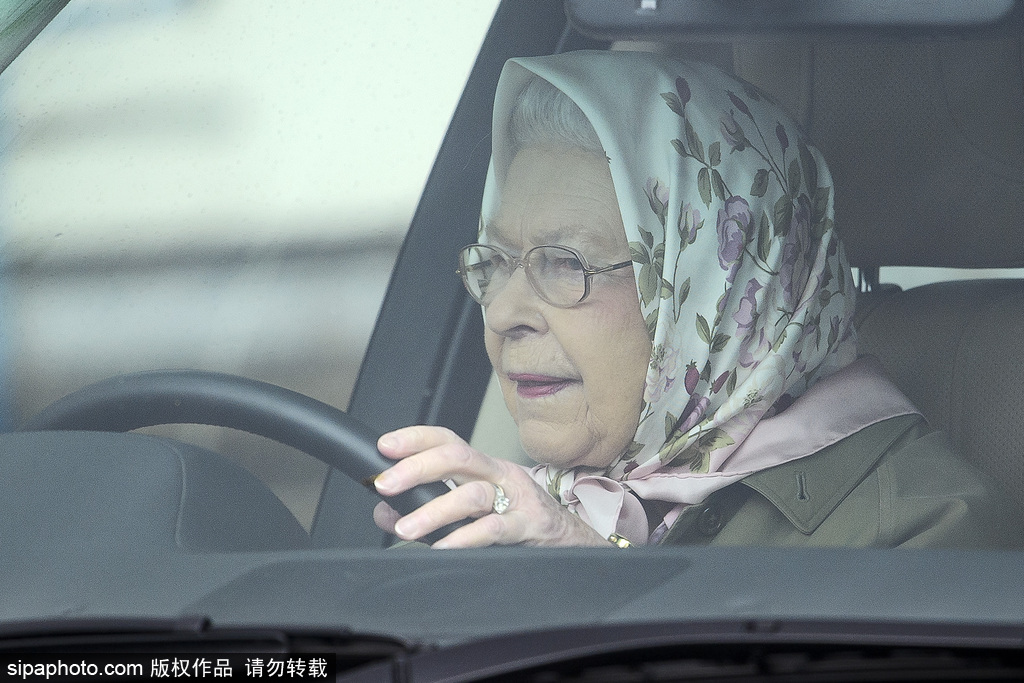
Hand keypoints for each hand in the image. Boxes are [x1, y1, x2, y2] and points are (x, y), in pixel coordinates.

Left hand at [372, 425, 610, 547]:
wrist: (570, 541)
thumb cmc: (518, 519)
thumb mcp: (472, 510)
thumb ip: (427, 508)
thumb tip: (385, 511)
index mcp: (483, 466)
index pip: (447, 439)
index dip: (415, 438)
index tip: (384, 446)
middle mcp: (499, 474)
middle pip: (457, 456)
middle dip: (417, 467)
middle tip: (385, 484)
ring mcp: (515, 499)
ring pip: (472, 494)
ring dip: (434, 511)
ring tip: (406, 528)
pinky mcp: (527, 527)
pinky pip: (494, 529)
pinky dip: (465, 538)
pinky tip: (443, 548)